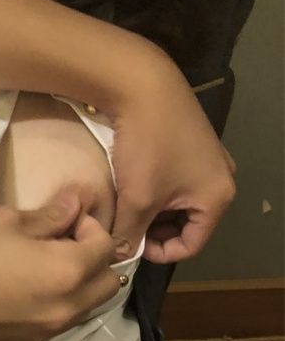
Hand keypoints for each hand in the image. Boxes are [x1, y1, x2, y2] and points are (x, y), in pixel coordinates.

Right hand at [0, 192, 120, 340]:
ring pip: (87, 308)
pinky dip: (56, 306)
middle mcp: (68, 308)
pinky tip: (24, 294)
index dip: (89, 227)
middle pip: (109, 284)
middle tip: (62, 245)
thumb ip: (49, 216)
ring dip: (79, 286)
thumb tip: (77, 202)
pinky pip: (59, 324)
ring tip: (45, 269)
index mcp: (68, 272)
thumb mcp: (6, 222)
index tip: (63, 221)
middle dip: (95, 260)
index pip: (106, 247)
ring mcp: (49, 332)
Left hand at [110, 49, 235, 263]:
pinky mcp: (193, 145)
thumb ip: (129, 234)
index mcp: (217, 198)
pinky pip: (176, 183)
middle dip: (154, 230)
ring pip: (178, 204)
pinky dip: (156, 191)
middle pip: (186, 225)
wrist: (143, 84)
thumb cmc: (147, 146)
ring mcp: (209, 160)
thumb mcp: (137, 199)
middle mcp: (222, 180)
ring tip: (126, 207)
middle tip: (125, 227)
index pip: (191, 246)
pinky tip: (133, 184)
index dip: (159, 252)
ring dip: (152, 211)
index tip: (130, 244)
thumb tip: (119, 256)